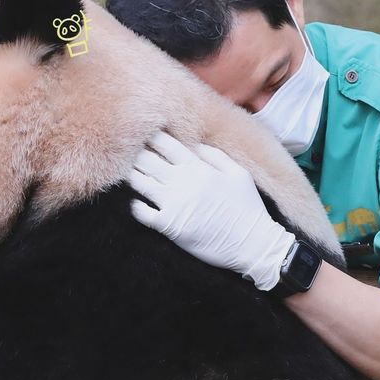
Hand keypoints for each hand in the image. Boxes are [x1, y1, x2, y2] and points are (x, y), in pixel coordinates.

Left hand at [126, 132, 295, 290]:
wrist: (252, 244)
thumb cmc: (248, 208)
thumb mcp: (238, 174)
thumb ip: (214, 156)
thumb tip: (193, 145)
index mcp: (198, 167)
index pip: (166, 143)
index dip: (151, 137)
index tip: (145, 135)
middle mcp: (182, 182)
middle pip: (146, 160)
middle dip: (135, 153)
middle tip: (129, 153)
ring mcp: (173, 204)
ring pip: (139, 182)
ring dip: (131, 176)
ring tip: (128, 174)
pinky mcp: (168, 226)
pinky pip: (140, 212)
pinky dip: (135, 205)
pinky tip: (138, 203)